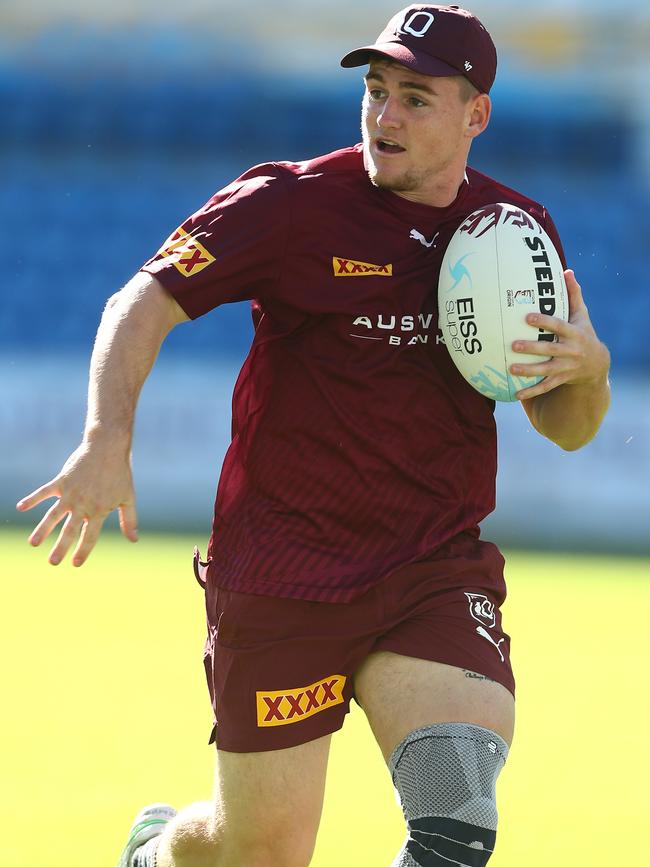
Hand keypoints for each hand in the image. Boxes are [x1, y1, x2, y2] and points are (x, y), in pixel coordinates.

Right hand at [16, 438, 137, 566]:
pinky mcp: (61, 481)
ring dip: (43, 530)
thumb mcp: (127, 498)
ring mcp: (70, 493)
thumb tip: (134, 540)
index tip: (75, 564)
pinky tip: (20, 507)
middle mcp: (83, 505)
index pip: (90, 536)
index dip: (83, 551)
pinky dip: (32, 499)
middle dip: (60, 547)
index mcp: (99, 511)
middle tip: (52, 562)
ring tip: (33, 543)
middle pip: (70, 530)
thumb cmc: (120, 474)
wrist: (108, 448)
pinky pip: (44, 492)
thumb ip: (129, 520)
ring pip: (53, 515)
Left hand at [509, 269, 609, 400]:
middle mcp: (571, 351)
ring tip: (511, 368)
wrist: (597, 364)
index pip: (559, 326)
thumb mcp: (581, 315)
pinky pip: (545, 387)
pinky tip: (515, 393)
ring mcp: (566, 367)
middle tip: (513, 345)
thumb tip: (566, 271)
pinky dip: (531, 391)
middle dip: (532, 348)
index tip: (527, 317)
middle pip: (550, 349)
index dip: (544, 321)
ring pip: (546, 370)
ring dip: (528, 371)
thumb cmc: (584, 333)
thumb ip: (573, 294)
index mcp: (574, 333)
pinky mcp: (561, 379)